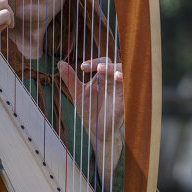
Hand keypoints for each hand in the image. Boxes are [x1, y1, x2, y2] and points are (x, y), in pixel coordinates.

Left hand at [58, 57, 123, 189]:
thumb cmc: (88, 110)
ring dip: (120, 73)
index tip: (82, 68)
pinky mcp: (124, 103)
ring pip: (126, 76)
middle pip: (116, 66)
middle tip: (98, 69)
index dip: (94, 62)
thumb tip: (60, 63)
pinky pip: (130, 91)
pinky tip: (120, 84)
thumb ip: (70, 79)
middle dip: (109, 66)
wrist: (95, 130)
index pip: (102, 63)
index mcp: (102, 78)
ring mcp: (120, 91)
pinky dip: (127, 87)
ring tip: (112, 74)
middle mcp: (112, 82)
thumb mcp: (78, 93)